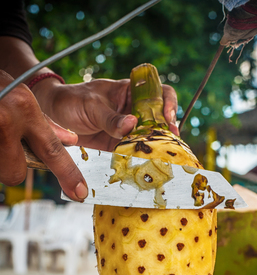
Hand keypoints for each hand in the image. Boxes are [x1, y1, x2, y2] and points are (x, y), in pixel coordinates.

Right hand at [0, 70, 87, 201]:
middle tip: (7, 148)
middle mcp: (4, 121)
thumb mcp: (21, 94)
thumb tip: (70, 141)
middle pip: (14, 173)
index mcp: (22, 108)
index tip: (79, 192)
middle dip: (11, 168)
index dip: (68, 174)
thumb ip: (45, 122)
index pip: (51, 150)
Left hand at [33, 78, 178, 150]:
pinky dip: (140, 159)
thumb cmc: (72, 101)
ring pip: (150, 138)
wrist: (52, 116)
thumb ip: (111, 117)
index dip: (169, 104)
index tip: (167, 119)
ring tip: (160, 156)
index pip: (159, 93)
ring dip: (156, 147)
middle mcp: (133, 111)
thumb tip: (132, 124)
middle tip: (169, 144)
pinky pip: (134, 153)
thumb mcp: (91, 106)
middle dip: (167, 132)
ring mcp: (128, 130)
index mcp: (130, 92)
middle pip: (159, 119)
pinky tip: (144, 165)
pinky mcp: (119, 146)